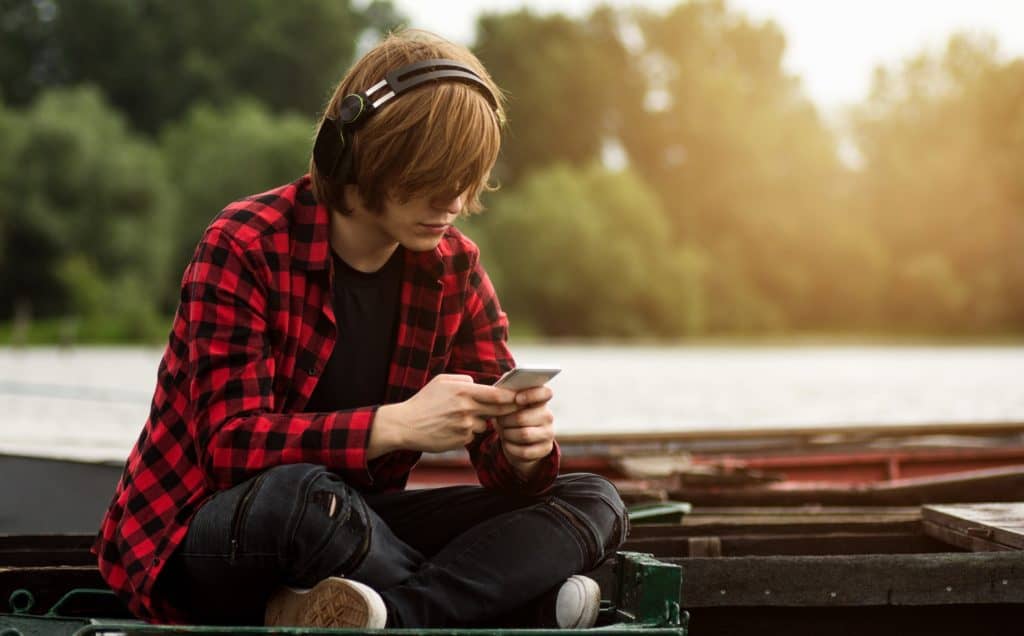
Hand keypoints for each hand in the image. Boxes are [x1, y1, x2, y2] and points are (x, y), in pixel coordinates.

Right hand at [371, 374, 517, 456]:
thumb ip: (464, 380)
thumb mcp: (441, 382)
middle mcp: (466, 409)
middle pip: (498, 410)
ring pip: (485, 424)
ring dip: (480, 422)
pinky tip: (452, 428)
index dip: (512, 396)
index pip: (496, 394)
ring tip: (459, 418)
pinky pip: (473, 435)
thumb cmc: (424, 401)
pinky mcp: (461, 440)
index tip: (521, 396)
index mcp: (463, 391)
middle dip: (508, 409)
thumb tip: (480, 383)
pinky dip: (468, 432)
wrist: (405, 426)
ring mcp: (465, 426)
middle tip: (515, 408)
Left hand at [496, 385, 555, 478]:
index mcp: (540, 400)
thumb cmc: (512, 418)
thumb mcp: (510, 406)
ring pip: (523, 435)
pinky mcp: (545, 449)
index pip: (545, 393)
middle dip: (505, 421)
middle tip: (500, 421)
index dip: (530, 395)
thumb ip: (508, 398)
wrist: (519, 442)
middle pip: (522, 418)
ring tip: (504, 432)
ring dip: (508, 434)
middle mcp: (548, 416)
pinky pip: (524, 451)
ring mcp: (548, 433)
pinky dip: (511, 448)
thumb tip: (499, 396)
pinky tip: (509, 444)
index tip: (517, 399)